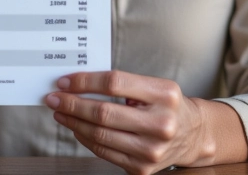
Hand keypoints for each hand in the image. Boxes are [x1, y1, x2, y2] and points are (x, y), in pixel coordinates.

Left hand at [45, 70, 219, 174]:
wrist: (193, 135)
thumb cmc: (168, 105)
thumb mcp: (155, 85)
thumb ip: (123, 83)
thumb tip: (80, 82)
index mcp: (164, 94)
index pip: (114, 83)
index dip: (84, 81)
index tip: (65, 81)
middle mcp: (160, 123)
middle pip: (103, 112)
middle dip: (72, 104)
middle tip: (54, 98)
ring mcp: (152, 150)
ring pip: (100, 135)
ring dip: (73, 123)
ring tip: (60, 112)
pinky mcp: (142, 169)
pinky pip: (105, 152)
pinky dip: (85, 139)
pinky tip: (77, 128)